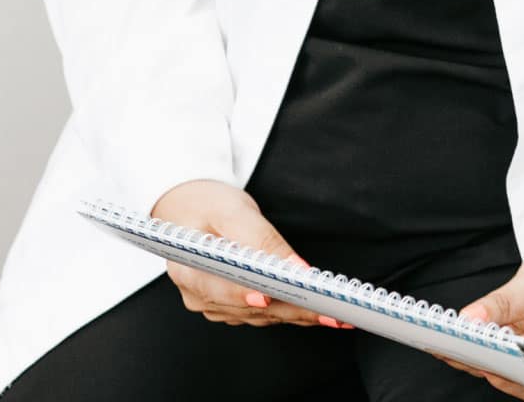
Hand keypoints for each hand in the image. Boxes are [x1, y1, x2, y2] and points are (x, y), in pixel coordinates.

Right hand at [150, 179, 342, 328]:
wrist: (196, 211)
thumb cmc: (209, 207)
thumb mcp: (233, 212)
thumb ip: (262, 239)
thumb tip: (295, 269)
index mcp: (187, 270)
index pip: (216, 289)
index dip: (242, 295)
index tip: (267, 299)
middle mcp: (199, 296)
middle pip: (249, 309)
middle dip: (292, 311)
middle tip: (329, 313)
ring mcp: (217, 305)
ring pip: (263, 316)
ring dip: (300, 316)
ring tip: (336, 315)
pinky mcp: (234, 307)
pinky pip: (267, 314)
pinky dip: (294, 312)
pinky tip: (321, 312)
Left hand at [439, 243, 523, 398]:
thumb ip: (503, 303)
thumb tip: (470, 320)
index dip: (494, 364)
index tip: (466, 347)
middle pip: (506, 376)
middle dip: (474, 360)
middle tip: (444, 342)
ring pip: (496, 368)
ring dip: (469, 354)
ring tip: (442, 336)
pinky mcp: (521, 345)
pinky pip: (496, 354)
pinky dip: (475, 345)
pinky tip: (454, 333)